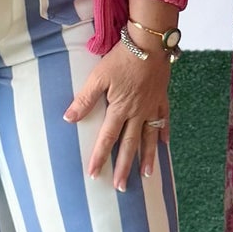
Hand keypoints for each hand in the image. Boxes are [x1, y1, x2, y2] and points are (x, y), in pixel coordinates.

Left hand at [64, 40, 170, 189]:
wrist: (151, 44)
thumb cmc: (122, 58)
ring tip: (147, 175)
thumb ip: (85, 99)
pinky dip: (163, 132)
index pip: (107, 138)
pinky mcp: (161, 98)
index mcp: (120, 108)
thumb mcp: (99, 76)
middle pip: (130, 145)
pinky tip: (163, 144)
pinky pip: (163, 119)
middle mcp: (137, 112)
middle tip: (121, 187)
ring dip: (147, 157)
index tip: (94, 174)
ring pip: (149, 137)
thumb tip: (69, 118)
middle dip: (125, 167)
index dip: (100, 156)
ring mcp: (152, 107)